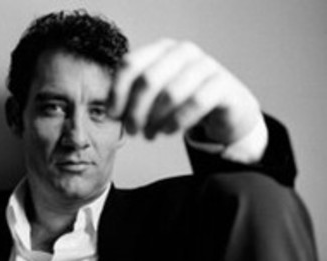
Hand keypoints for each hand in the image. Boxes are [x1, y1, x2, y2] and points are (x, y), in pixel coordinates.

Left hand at [108, 39, 261, 145]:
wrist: (225, 112)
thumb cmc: (184, 105)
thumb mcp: (155, 99)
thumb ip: (132, 101)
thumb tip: (109, 112)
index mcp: (161, 50)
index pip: (130, 64)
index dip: (117, 92)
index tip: (113, 116)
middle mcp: (182, 52)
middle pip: (148, 80)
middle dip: (135, 110)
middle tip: (133, 131)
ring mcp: (205, 66)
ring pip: (170, 93)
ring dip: (155, 120)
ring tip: (150, 135)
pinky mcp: (222, 84)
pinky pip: (195, 103)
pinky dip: (178, 121)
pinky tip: (169, 132)